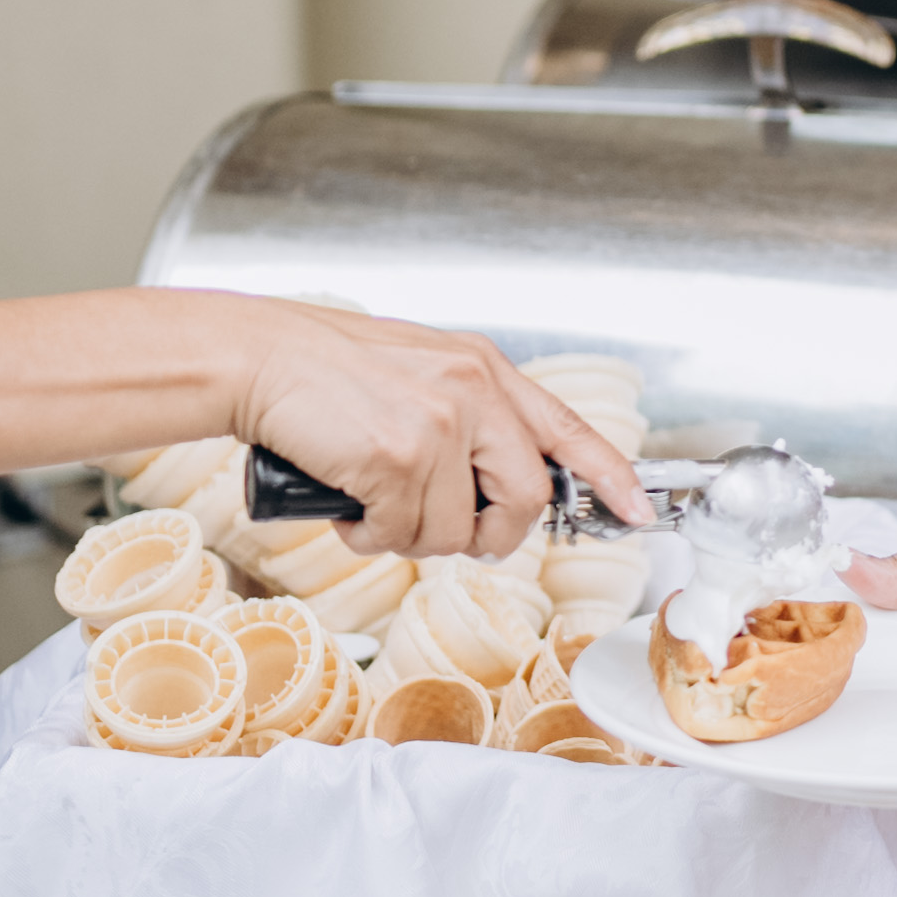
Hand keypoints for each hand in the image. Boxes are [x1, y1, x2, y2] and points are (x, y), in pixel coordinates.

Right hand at [221, 302, 649, 560]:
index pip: (570, 430)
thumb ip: (468, 415)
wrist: (258, 358)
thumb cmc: (324, 371)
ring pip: (457, 529)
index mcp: (485, 369)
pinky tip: (349, 509)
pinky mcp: (397, 457)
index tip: (638, 513)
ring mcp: (439, 424)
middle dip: (492, 537)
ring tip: (377, 509)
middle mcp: (473, 392)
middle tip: (450, 534)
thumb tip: (494, 487)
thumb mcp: (421, 373)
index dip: (610, 478)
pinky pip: (404, 534)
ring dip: (414, 538)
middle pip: (526, 499)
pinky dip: (372, 538)